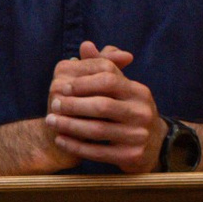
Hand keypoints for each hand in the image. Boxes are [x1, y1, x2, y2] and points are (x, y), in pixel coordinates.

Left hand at [44, 42, 163, 175]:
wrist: (152, 146)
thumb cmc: (128, 111)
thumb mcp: (121, 89)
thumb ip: (103, 66)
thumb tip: (86, 45)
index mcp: (139, 91)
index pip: (109, 78)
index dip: (83, 81)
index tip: (62, 85)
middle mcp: (141, 111)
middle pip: (101, 105)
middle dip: (73, 104)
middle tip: (52, 104)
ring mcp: (138, 135)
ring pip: (97, 129)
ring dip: (69, 125)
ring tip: (50, 121)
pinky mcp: (131, 156)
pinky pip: (98, 151)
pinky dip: (75, 145)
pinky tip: (60, 140)